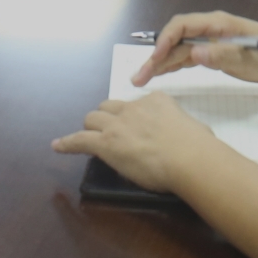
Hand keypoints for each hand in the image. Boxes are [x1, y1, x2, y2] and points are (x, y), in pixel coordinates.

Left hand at [51, 92, 221, 193]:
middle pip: (109, 107)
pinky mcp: (106, 143)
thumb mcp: (195, 129)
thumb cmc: (199, 147)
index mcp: (156, 100)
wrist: (189, 157)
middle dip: (107, 118)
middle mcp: (134, 107)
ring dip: (92, 128)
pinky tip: (58, 146)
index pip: (137, 104)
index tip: (137, 129)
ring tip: (92, 140)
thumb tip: (193, 137)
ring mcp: (118, 124)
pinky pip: (80, 140)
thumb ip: (186, 129)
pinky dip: (67, 143)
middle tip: (113, 134)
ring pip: (93, 119)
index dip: (134, 118)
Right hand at [131, 10, 257, 85]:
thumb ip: (221, 54)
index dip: (164, 40)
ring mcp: (210, 40)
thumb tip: (193, 53)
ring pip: (178, 49)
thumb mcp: (248, 57)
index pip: (181, 26)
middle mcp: (208, 29)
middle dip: (155, 56)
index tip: (154, 59)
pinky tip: (161, 74)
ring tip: (141, 79)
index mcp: (216, 24)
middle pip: (175, 39)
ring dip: (160, 63)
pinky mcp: (213, 51)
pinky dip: (173, 65)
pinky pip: (187, 56)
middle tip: (138, 78)